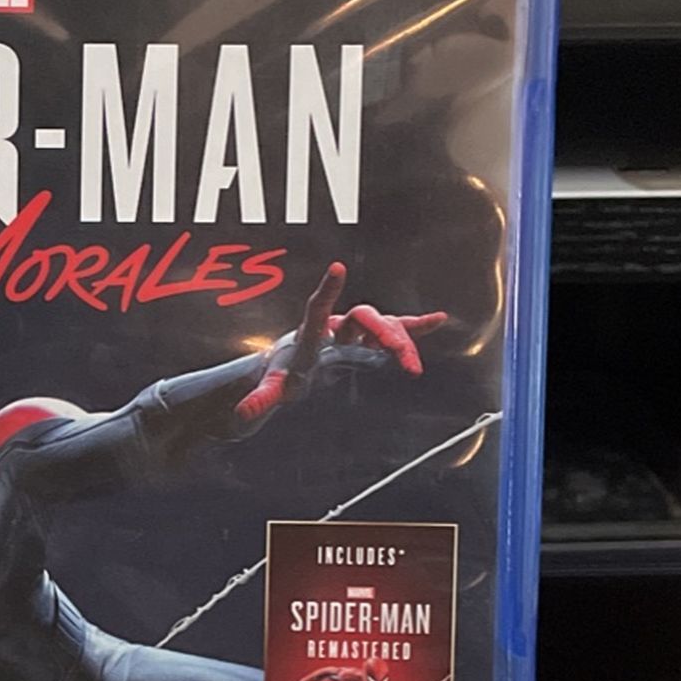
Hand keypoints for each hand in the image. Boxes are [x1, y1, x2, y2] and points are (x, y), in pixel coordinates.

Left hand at [236, 264, 447, 425]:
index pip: (318, 307)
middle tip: (403, 360)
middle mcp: (336, 324)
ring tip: (412, 368)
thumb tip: (242, 413)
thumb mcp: (274, 389)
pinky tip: (438, 320)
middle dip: (385, 335)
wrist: (294, 367)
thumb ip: (260, 400)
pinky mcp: (369, 338)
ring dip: (402, 341)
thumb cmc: (282, 374)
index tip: (337, 268)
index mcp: (311, 333)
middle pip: (364, 317)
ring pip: (383, 324)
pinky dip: (415, 325)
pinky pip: (396, 328)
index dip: (327, 290)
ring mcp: (355, 329)